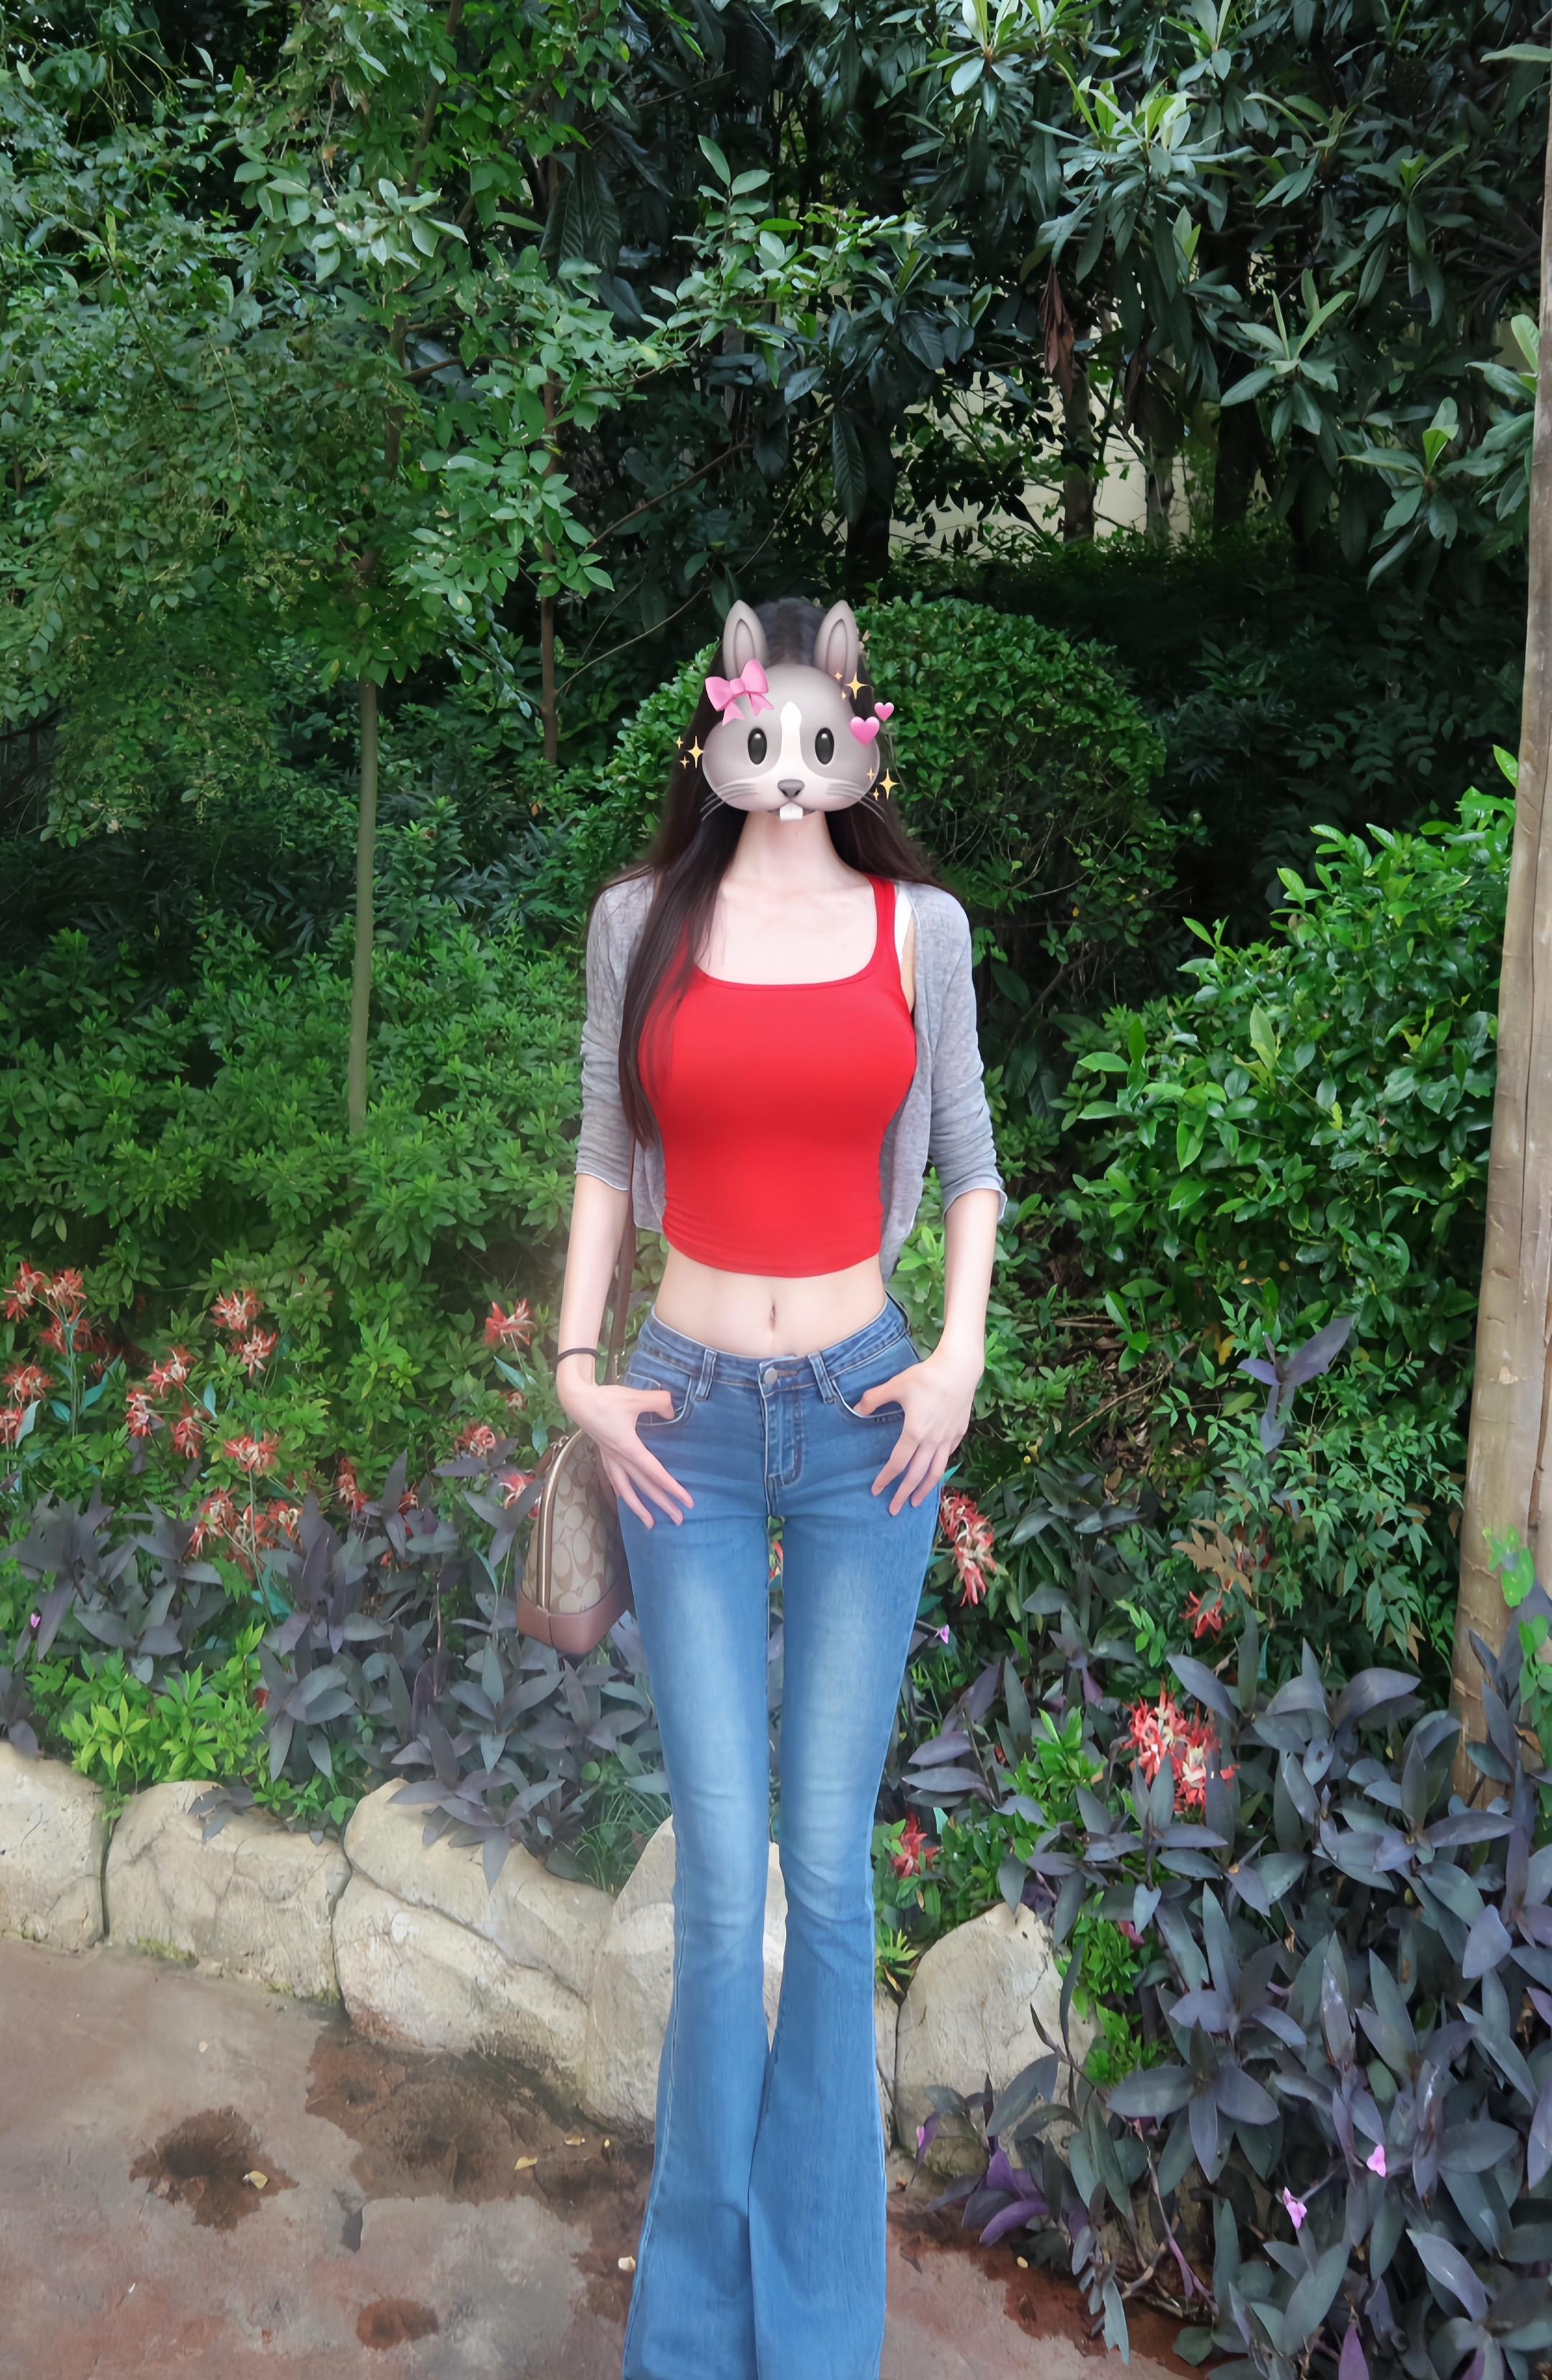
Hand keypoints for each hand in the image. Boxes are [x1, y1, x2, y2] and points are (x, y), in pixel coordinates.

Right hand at [560, 1375, 694, 1530]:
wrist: (577, 1400)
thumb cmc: (605, 1399)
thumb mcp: (635, 1397)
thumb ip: (659, 1402)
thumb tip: (671, 1411)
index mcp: (629, 1448)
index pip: (655, 1473)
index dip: (673, 1488)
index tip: (687, 1502)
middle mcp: (619, 1458)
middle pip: (644, 1487)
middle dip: (662, 1504)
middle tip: (678, 1519)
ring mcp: (610, 1458)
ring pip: (626, 1490)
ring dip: (639, 1508)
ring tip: (649, 1524)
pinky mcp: (604, 1454)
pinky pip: (615, 1481)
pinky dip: (623, 1494)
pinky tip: (626, 1499)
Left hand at [855, 1343, 982, 1515]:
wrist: (959, 1369)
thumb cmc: (926, 1376)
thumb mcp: (896, 1385)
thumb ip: (874, 1398)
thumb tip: (856, 1408)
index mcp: (914, 1432)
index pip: (897, 1463)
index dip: (885, 1478)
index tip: (876, 1490)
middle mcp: (932, 1441)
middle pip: (916, 1475)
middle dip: (903, 1494)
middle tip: (894, 1509)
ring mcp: (948, 1438)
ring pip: (936, 1471)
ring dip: (925, 1490)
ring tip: (916, 1502)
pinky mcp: (959, 1432)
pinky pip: (948, 1456)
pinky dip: (940, 1469)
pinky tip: (935, 1472)